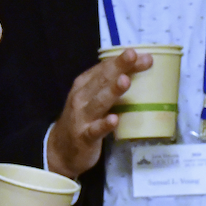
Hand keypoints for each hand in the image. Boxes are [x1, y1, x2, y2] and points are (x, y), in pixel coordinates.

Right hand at [48, 50, 151, 177]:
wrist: (60, 149)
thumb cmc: (83, 119)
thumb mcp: (93, 98)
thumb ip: (110, 86)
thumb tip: (138, 70)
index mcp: (84, 84)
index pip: (104, 68)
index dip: (122, 61)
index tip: (144, 55)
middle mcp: (81, 97)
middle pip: (102, 80)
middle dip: (119, 67)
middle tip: (133, 56)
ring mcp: (82, 117)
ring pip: (99, 102)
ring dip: (112, 91)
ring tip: (126, 81)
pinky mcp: (84, 137)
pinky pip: (95, 130)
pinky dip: (104, 124)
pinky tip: (114, 120)